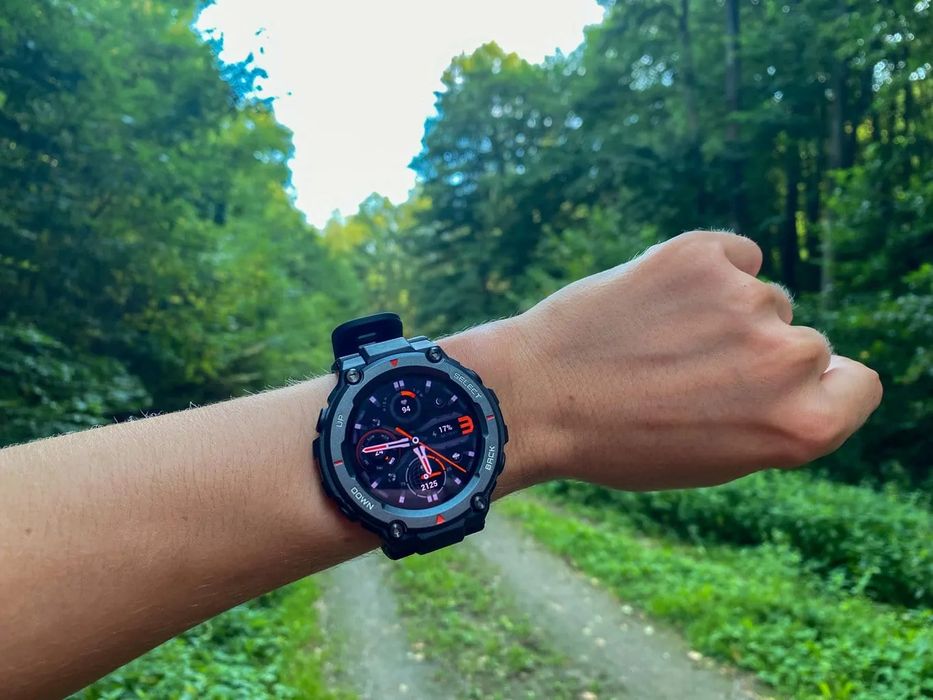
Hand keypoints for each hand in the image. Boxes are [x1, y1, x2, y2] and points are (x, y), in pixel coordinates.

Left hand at [464, 231, 882, 489]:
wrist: (536, 397)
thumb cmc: (621, 441)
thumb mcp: (718, 456)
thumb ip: (777, 413)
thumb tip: (809, 362)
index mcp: (802, 426)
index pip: (858, 383)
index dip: (818, 386)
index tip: (774, 388)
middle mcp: (787, 359)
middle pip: (804, 339)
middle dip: (758, 352)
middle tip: (688, 373)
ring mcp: (745, 300)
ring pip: (760, 296)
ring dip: (723, 312)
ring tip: (657, 342)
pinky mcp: (700, 254)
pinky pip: (733, 254)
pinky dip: (706, 270)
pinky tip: (657, 299)